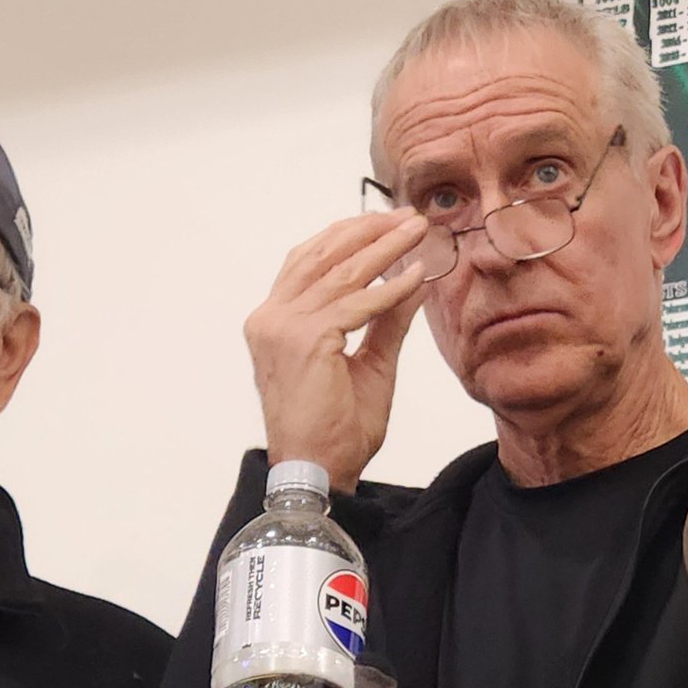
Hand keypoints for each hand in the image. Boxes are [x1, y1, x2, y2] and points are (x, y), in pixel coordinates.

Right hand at [243, 210, 428, 492]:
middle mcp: (270, 318)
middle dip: (367, 230)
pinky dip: (389, 288)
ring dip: (384, 248)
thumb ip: (385, 320)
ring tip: (417, 232)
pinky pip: (357, 303)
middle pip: (320, 254)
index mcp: (273, 322)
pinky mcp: (307, 340)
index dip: (346, 236)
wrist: (317, 470)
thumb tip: (411, 281)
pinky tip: (416, 276)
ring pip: (340, 272)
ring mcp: (283, 327)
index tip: (386, 223)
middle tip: (407, 217)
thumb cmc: (333, 428)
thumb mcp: (368, 362)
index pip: (307, 261)